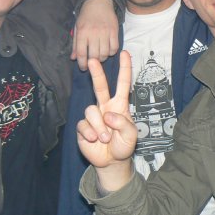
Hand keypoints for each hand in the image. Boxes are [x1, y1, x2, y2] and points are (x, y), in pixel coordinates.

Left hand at [71, 0, 118, 70]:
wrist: (99, 2)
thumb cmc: (86, 16)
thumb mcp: (77, 28)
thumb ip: (75, 44)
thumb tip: (73, 58)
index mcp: (82, 32)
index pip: (82, 53)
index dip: (82, 64)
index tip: (83, 68)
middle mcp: (93, 33)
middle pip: (94, 56)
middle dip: (93, 63)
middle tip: (92, 62)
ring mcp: (105, 32)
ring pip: (105, 53)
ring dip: (102, 58)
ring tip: (100, 56)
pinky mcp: (115, 31)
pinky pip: (115, 47)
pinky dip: (112, 52)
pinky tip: (108, 50)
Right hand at [77, 51, 136, 190]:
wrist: (111, 161)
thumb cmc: (123, 145)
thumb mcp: (131, 135)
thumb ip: (123, 123)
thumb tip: (108, 114)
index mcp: (119, 105)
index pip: (123, 84)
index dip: (125, 69)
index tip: (125, 53)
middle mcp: (105, 107)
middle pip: (99, 86)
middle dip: (96, 72)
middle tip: (92, 60)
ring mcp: (93, 116)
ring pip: (90, 110)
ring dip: (99, 127)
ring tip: (105, 138)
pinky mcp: (83, 127)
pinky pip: (83, 125)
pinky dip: (90, 133)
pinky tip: (94, 140)